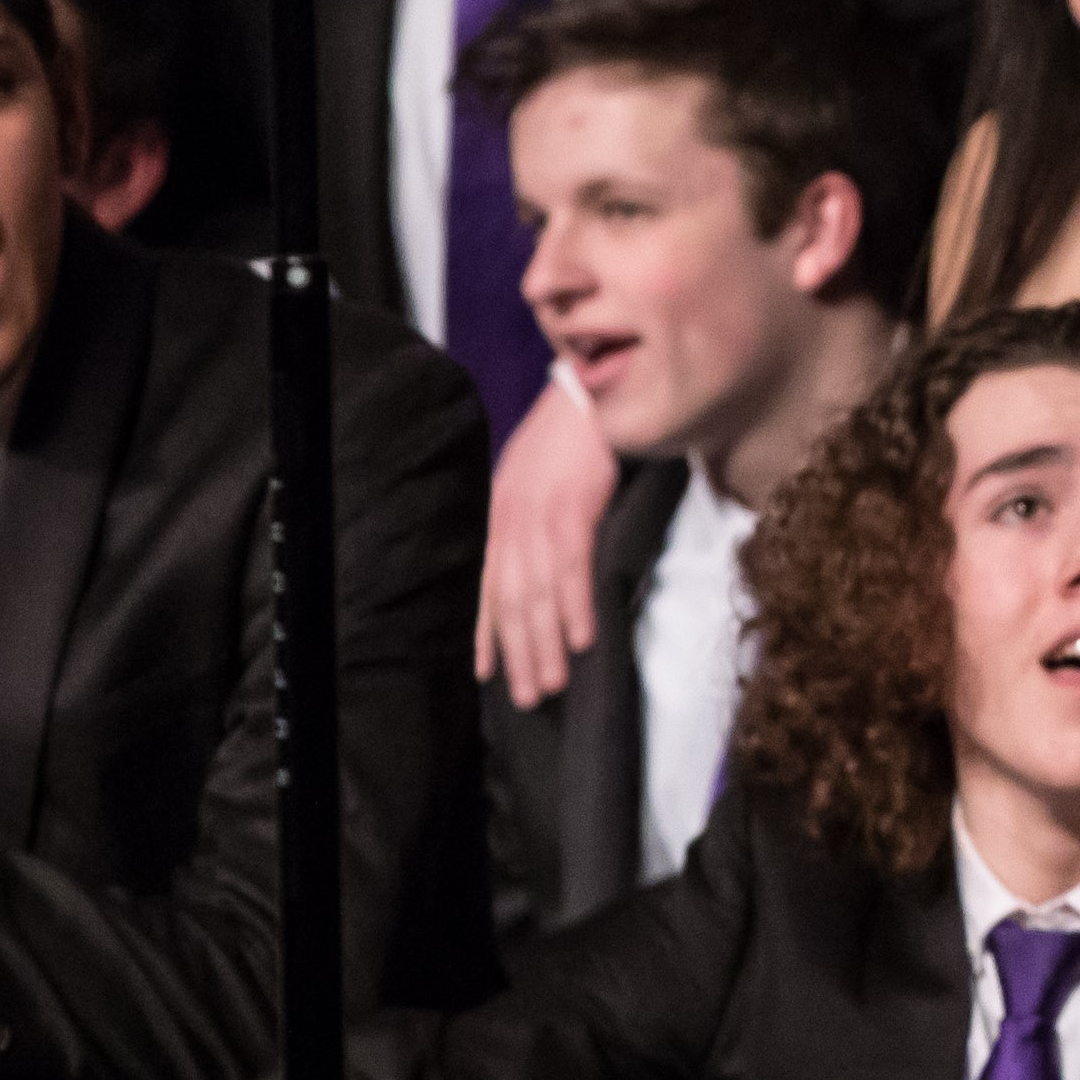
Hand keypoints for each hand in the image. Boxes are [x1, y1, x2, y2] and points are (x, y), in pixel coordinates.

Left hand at [478, 380, 621, 707]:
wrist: (593, 382)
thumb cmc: (574, 431)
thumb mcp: (539, 477)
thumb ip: (537, 519)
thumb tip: (547, 564)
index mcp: (503, 512)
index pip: (488, 583)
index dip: (486, 631)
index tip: (486, 673)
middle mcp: (511, 517)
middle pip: (511, 598)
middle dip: (519, 652)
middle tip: (530, 697)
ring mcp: (539, 512)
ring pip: (538, 592)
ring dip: (546, 643)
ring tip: (553, 684)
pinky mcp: (573, 505)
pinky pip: (572, 567)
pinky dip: (576, 606)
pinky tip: (584, 639)